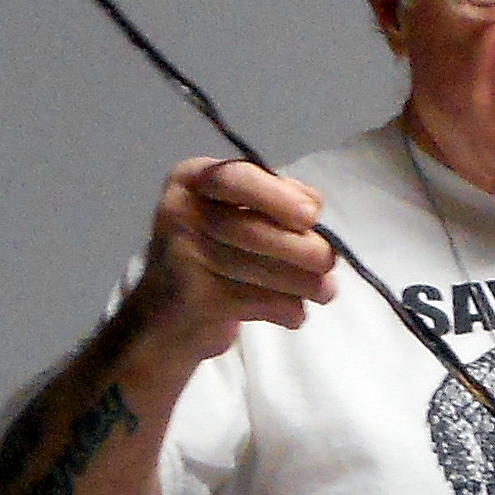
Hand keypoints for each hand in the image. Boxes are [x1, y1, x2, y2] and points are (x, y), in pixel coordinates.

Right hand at [129, 158, 337, 361]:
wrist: (165, 315)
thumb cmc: (213, 251)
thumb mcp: (235, 212)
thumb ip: (274, 198)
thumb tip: (314, 204)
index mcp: (191, 179)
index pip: (235, 179)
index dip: (278, 196)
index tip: (313, 215)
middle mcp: (178, 212)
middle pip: (248, 228)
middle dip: (298, 247)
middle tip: (329, 261)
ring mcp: (181, 258)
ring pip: (254, 268)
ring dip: (301, 283)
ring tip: (325, 291)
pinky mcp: (192, 300)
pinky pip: (252, 301)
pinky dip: (284, 308)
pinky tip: (296, 313)